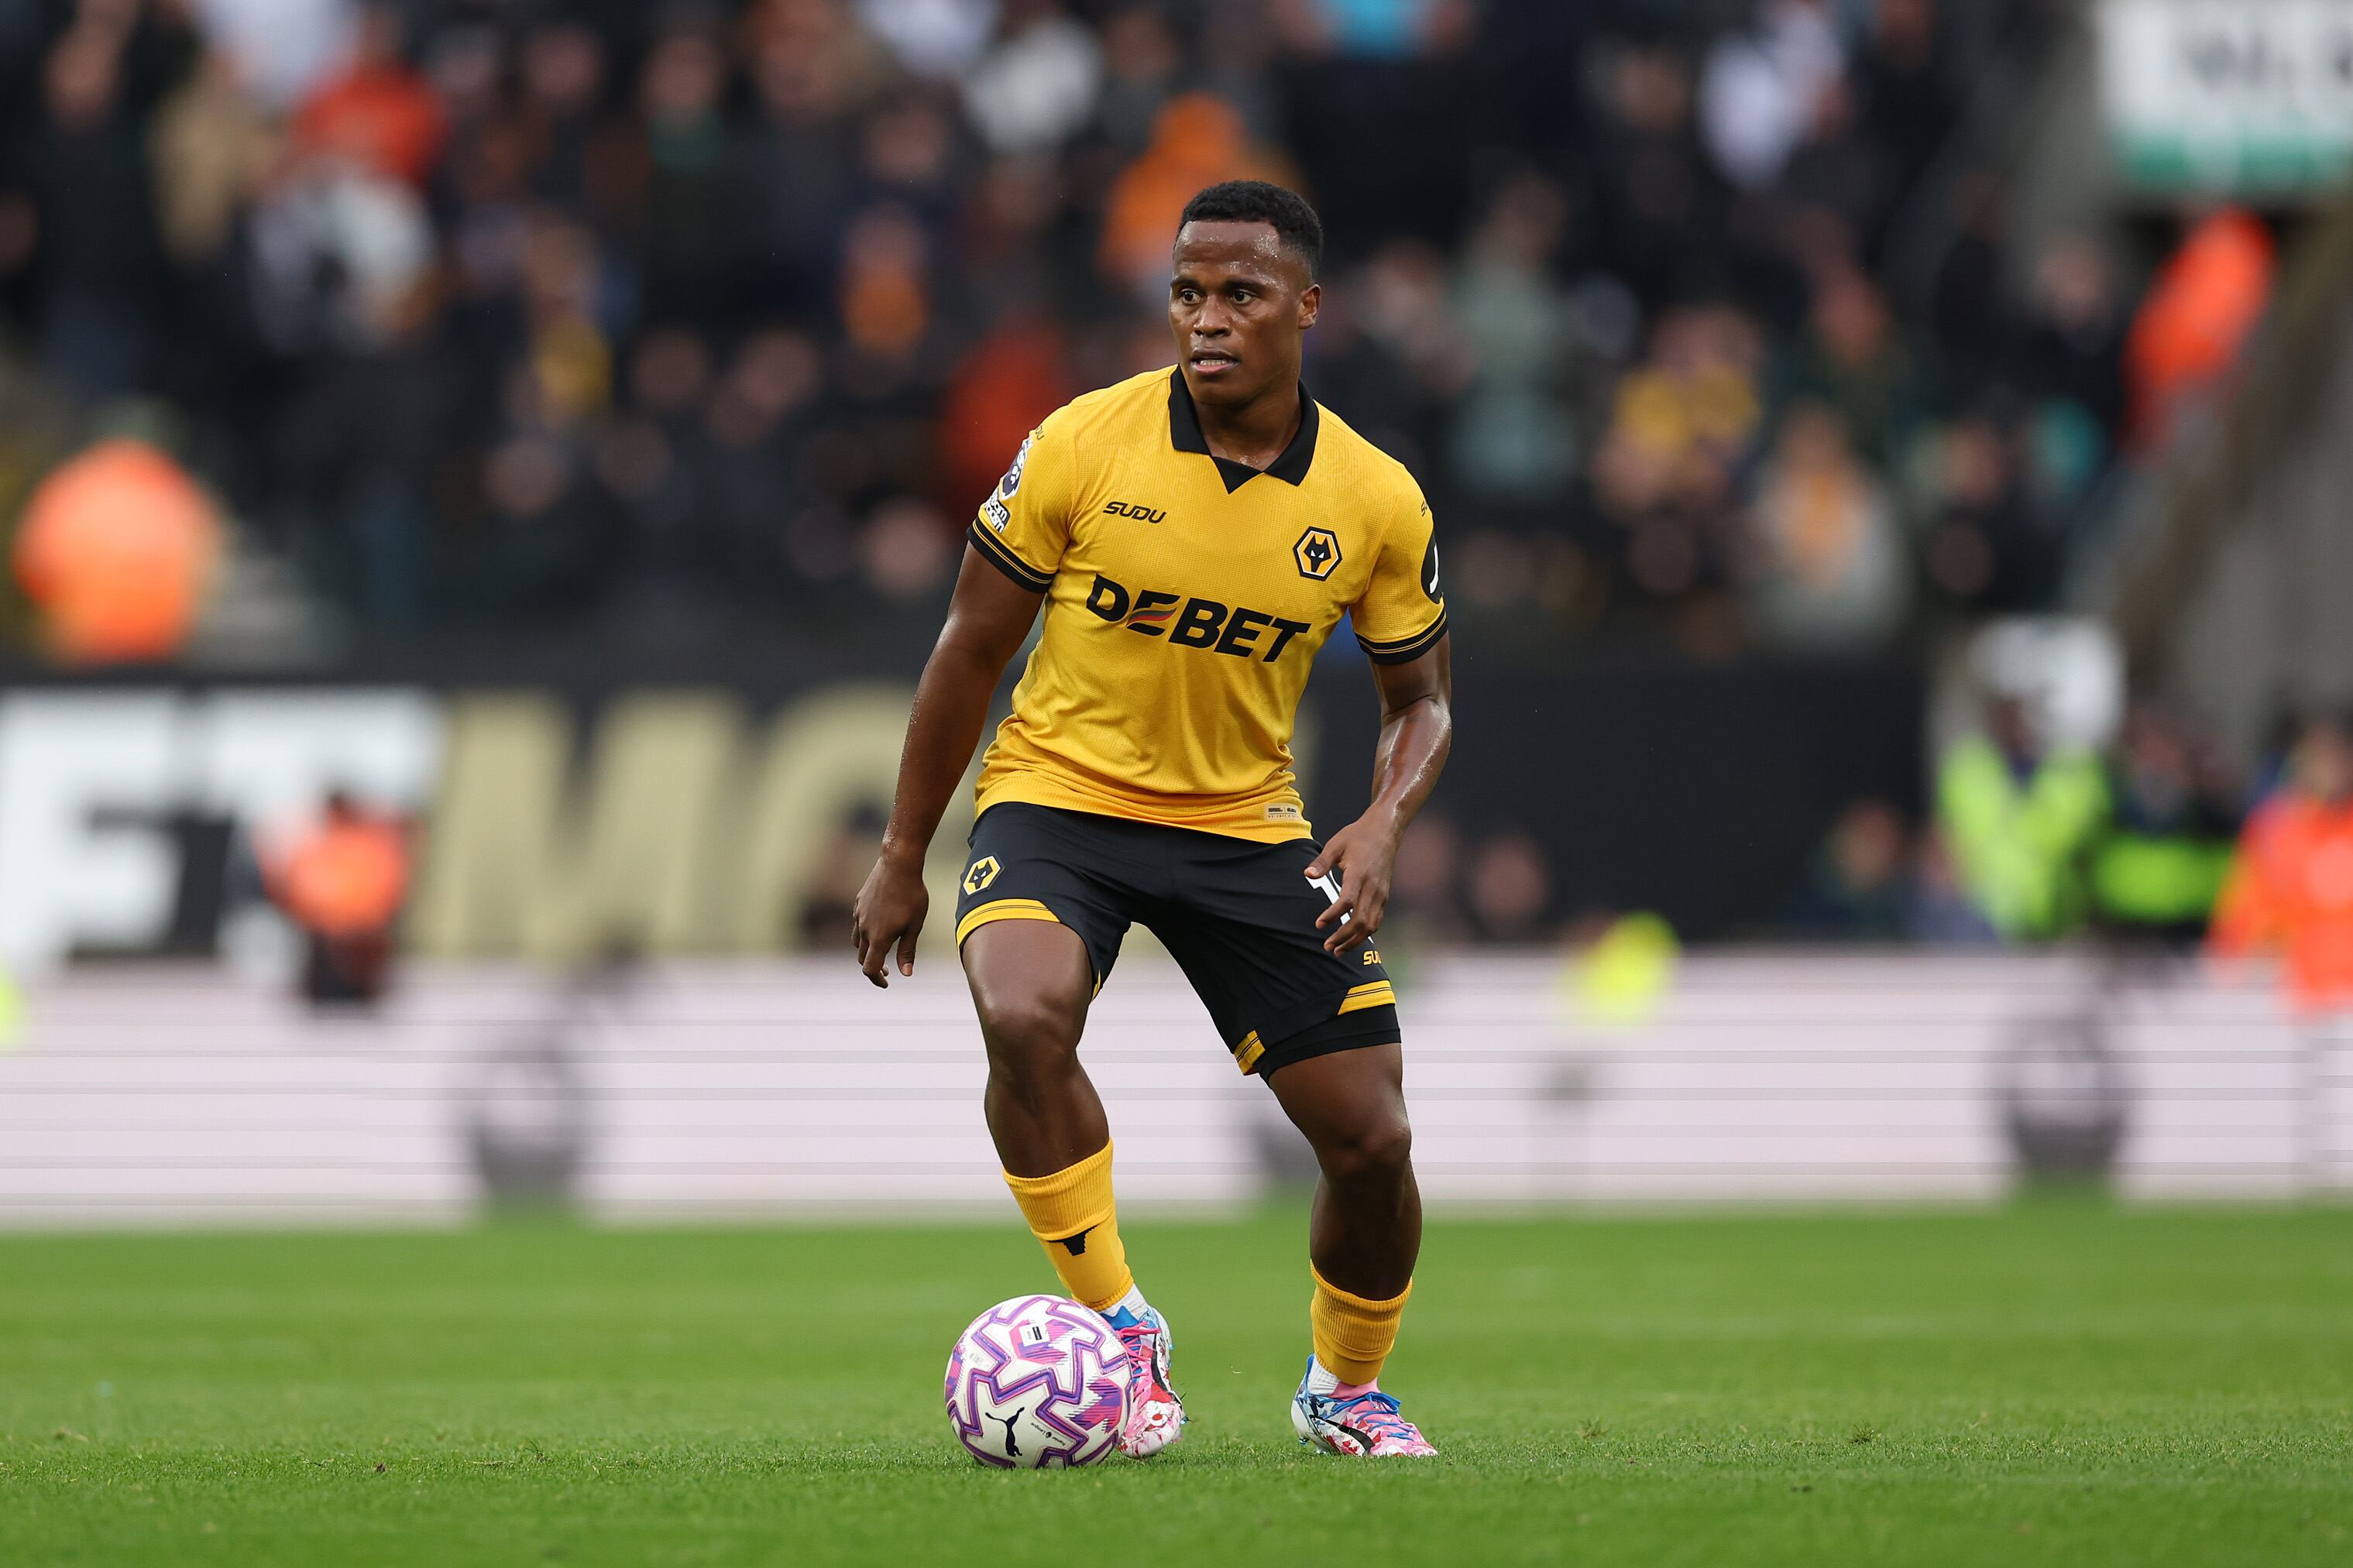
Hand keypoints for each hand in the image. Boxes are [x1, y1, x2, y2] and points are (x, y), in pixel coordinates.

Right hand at [852, 849, 928, 987]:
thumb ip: (907, 951)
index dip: (877, 980)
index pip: (870, 969)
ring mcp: (858, 915)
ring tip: (882, 949)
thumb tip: (905, 974)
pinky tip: (878, 926)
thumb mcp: (915, 926)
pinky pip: (857, 923)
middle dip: (874, 967)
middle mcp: (864, 928)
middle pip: (862, 957)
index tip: (887, 983)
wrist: (898, 865)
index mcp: (879, 938)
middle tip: (889, 970)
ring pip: (857, 941)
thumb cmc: (912, 895)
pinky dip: (865, 932)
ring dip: (867, 950)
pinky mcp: (858, 903)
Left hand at [1304, 813, 1400, 954]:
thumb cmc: (1358, 835)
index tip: (1318, 924)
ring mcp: (1381, 893)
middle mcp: (1373, 886)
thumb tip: (1307, 875)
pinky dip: (1365, 933)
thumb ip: (1321, 862)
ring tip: (1338, 950)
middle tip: (1327, 946)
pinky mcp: (1385, 896)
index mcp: (1359, 873)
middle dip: (1344, 937)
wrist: (1386, 830)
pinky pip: (1377, 920)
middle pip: (1361, 920)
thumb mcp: (1336, 844)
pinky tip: (1353, 939)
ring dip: (1355, 940)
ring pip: (1371, 925)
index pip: (1347, 902)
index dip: (1332, 915)